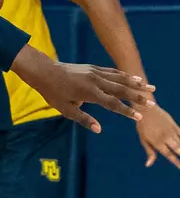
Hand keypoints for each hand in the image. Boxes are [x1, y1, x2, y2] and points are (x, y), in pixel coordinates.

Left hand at [10, 45, 154, 132]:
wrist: (45, 72)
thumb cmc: (53, 93)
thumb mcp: (65, 110)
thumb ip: (83, 119)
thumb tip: (99, 129)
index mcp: (89, 93)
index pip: (113, 104)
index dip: (126, 111)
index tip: (139, 117)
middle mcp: (96, 81)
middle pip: (121, 90)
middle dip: (138, 97)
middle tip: (152, 103)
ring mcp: (95, 72)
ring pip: (120, 78)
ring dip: (136, 84)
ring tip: (150, 87)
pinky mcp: (93, 67)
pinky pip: (113, 72)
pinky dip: (125, 75)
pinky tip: (134, 78)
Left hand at [136, 104, 179, 169]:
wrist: (146, 109)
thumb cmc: (142, 126)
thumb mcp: (143, 139)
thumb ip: (149, 152)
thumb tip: (148, 165)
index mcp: (157, 142)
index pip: (168, 155)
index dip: (176, 162)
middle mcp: (165, 137)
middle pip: (178, 148)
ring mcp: (171, 131)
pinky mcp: (174, 125)